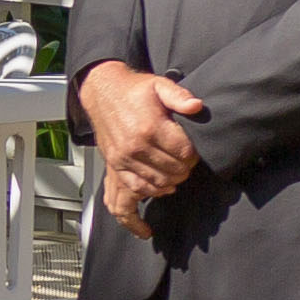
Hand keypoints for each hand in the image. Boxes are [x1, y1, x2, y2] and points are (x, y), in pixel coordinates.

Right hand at [73, 61, 205, 231]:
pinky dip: (142, 205)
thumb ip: (179, 96)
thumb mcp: (159, 86)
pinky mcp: (113, 168)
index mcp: (149, 128)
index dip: (194, 156)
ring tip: (176, 180)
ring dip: (169, 186)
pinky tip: (151, 213)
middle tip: (187, 166)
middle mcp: (134, 148)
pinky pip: (128, 196)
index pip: (184, 154)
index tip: (194, 153)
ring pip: (154, 187)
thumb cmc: (133, 91)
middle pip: (172, 173)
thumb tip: (196, 107)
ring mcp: (122, 161)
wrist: (103, 93)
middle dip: (184, 171)